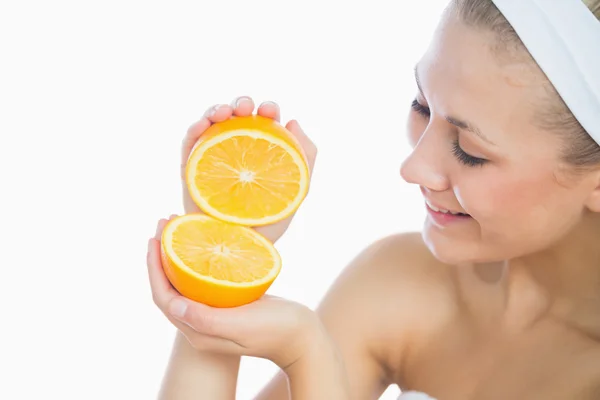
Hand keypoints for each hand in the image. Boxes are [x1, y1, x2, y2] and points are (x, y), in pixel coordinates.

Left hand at [147, 217, 324, 368]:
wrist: (303, 337)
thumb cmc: (277, 331)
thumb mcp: (241, 326)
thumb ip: (207, 319)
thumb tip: (173, 305)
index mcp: (198, 332)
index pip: (164, 299)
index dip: (154, 269)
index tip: (154, 239)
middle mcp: (201, 324)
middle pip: (170, 287)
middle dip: (161, 255)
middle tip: (165, 221)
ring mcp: (214, 313)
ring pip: (186, 280)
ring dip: (177, 253)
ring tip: (180, 223)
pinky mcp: (228, 303)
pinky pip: (203, 278)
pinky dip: (198, 257)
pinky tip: (205, 239)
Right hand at [180, 96, 317, 242]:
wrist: (239, 249)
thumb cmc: (269, 223)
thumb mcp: (298, 190)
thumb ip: (306, 156)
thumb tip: (293, 121)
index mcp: (260, 153)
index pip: (264, 123)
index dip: (267, 109)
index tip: (270, 110)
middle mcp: (236, 152)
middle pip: (237, 118)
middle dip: (241, 104)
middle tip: (245, 107)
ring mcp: (212, 158)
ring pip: (212, 124)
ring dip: (216, 109)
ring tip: (222, 112)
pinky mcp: (191, 169)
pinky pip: (189, 143)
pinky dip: (194, 128)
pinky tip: (203, 124)